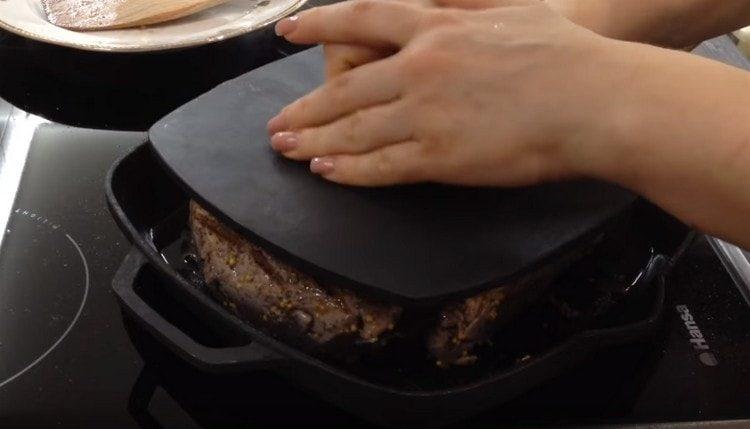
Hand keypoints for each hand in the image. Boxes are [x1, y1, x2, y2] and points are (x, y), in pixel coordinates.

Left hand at [267, 0, 627, 185]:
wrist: (597, 99)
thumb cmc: (568, 54)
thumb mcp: (511, 10)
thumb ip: (467, 8)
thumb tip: (441, 7)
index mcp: (438, 26)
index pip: (360, 20)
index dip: (317, 26)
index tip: (286, 32)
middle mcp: (421, 65)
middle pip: (344, 88)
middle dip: (305, 107)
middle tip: (277, 122)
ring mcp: (427, 112)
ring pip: (353, 130)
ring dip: (314, 141)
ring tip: (287, 148)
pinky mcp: (440, 155)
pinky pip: (380, 166)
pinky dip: (348, 171)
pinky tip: (326, 172)